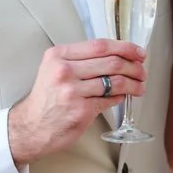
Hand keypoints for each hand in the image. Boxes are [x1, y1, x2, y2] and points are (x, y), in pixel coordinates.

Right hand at [7, 39, 146, 163]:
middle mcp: (64, 71)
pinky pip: (110, 100)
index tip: (138, 52)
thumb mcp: (54, 69)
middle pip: (111, 62)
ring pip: (115, 81)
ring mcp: (73, 91)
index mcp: (58, 55)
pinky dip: (122, 97)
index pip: (100, 45)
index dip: (125, 47)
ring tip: (140, 86)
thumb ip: (80, 60)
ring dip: (133, 83)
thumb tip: (116, 56)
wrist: (30, 127)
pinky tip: (124, 96)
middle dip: (134, 66)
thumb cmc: (45, 98)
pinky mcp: (81, 111)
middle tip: (142, 71)